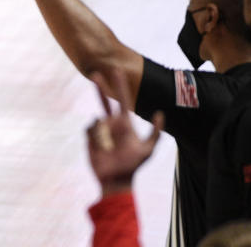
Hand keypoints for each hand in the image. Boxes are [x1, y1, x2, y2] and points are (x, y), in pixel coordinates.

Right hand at [86, 68, 162, 195]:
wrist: (116, 180)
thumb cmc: (133, 165)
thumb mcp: (148, 149)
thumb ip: (156, 132)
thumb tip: (160, 114)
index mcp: (125, 123)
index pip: (122, 100)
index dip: (119, 85)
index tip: (117, 71)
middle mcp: (112, 124)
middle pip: (104, 101)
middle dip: (101, 88)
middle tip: (96, 74)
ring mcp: (100, 131)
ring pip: (97, 119)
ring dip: (102, 133)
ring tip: (108, 149)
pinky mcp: (90, 138)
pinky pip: (89, 129)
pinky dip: (95, 137)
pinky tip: (101, 148)